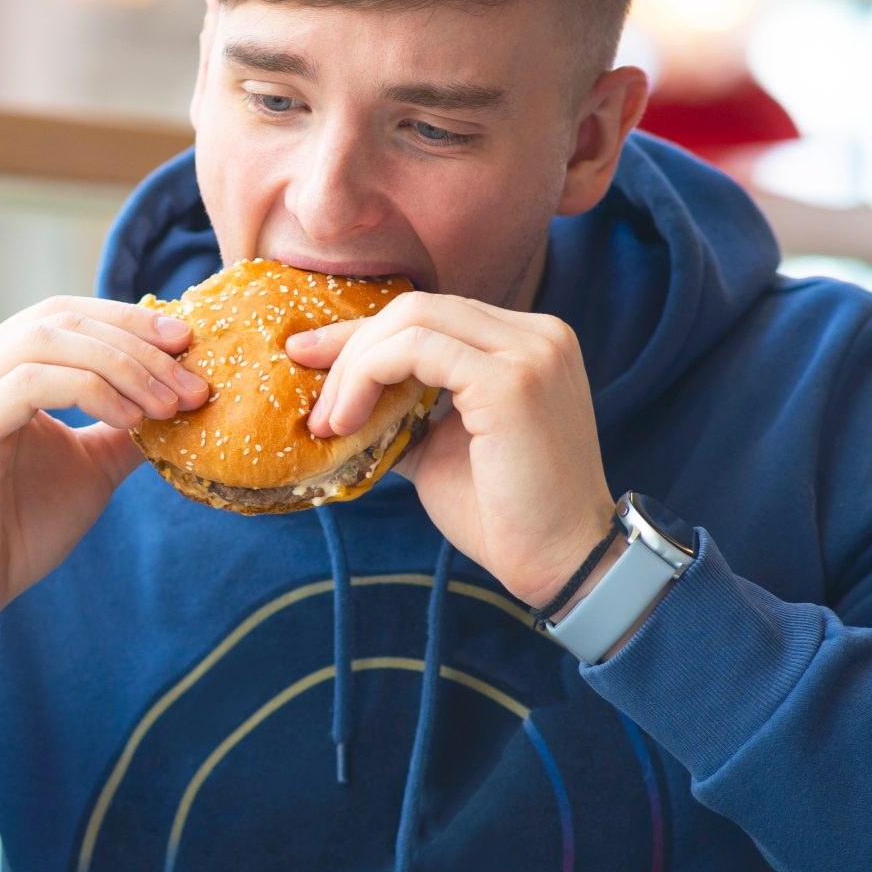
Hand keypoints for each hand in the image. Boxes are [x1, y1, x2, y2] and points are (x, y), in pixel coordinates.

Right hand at [0, 296, 209, 659]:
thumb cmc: (15, 532)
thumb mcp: (88, 467)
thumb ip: (124, 427)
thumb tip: (184, 397)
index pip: (65, 314)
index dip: (129, 320)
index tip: (189, 343)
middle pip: (61, 319)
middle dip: (137, 344)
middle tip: (193, 382)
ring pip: (46, 341)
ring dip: (122, 366)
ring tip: (169, 405)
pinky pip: (29, 384)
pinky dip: (90, 391)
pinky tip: (130, 422)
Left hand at [287, 293, 617, 607]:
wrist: (564, 562)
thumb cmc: (504, 514)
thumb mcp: (440, 448)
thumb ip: (404, 411)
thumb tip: (340, 398)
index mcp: (526, 342)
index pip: (431, 316)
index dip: (363, 335)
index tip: (308, 358)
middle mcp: (537, 334)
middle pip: (415, 308)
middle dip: (349, 347)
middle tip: (314, 402)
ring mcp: (529, 351)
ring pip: (411, 321)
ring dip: (354, 367)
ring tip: (330, 422)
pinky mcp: (511, 379)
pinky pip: (414, 350)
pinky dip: (369, 378)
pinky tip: (352, 423)